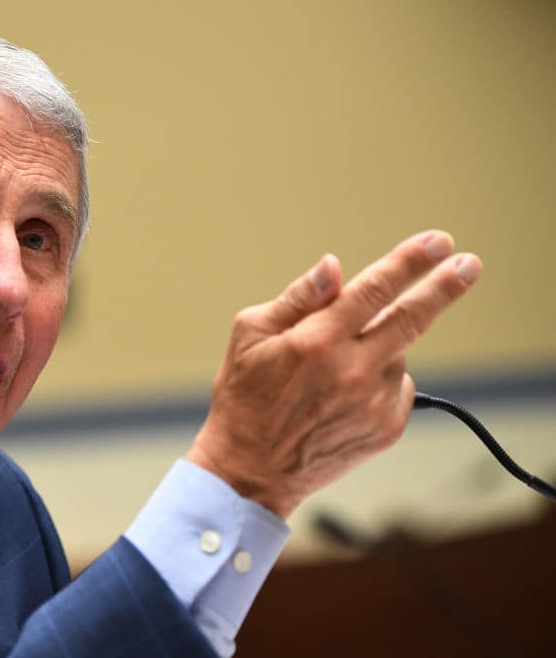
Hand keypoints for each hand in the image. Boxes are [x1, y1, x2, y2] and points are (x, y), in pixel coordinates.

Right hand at [185, 230, 481, 517]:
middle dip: (444, 286)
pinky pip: (398, 386)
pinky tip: (344, 394)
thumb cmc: (244, 398)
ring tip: (333, 371)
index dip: (410, 262)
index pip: (374, 289)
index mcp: (315, 342)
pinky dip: (380, 378)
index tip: (438, 242)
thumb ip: (298, 298)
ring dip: (379, 345)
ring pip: (397, 353)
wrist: (251, 471)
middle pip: (412, 318)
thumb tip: (334, 268)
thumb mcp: (250, 336)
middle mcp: (351, 371)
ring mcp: (373, 402)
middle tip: (468, 263)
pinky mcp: (386, 428)